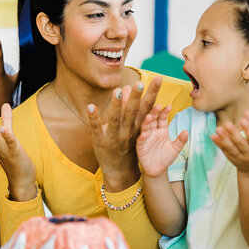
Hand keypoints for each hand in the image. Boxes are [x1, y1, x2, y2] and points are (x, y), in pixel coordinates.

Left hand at [87, 77, 161, 191]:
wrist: (120, 170)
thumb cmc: (127, 143)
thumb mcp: (134, 127)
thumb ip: (132, 108)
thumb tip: (127, 86)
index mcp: (138, 126)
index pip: (147, 107)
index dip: (153, 93)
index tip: (158, 78)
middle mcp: (128, 130)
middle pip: (133, 112)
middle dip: (136, 98)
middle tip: (139, 84)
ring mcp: (114, 136)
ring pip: (116, 120)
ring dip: (116, 105)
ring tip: (117, 91)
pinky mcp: (100, 140)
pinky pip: (96, 128)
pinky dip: (94, 118)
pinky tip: (90, 106)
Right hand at [136, 105, 187, 177]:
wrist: (158, 170)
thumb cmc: (166, 158)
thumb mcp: (175, 149)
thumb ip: (181, 141)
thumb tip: (186, 132)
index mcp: (162, 130)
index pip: (162, 118)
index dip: (165, 112)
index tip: (169, 106)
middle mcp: (153, 132)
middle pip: (153, 120)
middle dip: (155, 113)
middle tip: (158, 106)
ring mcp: (146, 138)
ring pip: (146, 127)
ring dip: (147, 122)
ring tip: (149, 116)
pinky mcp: (141, 146)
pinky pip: (141, 139)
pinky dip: (142, 135)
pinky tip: (144, 133)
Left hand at [211, 111, 248, 172]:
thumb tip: (247, 111)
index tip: (242, 120)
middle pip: (241, 144)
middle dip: (234, 134)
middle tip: (227, 123)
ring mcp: (239, 158)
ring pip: (231, 149)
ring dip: (224, 139)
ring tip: (218, 129)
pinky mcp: (230, 159)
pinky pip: (224, 151)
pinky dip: (218, 143)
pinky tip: (213, 136)